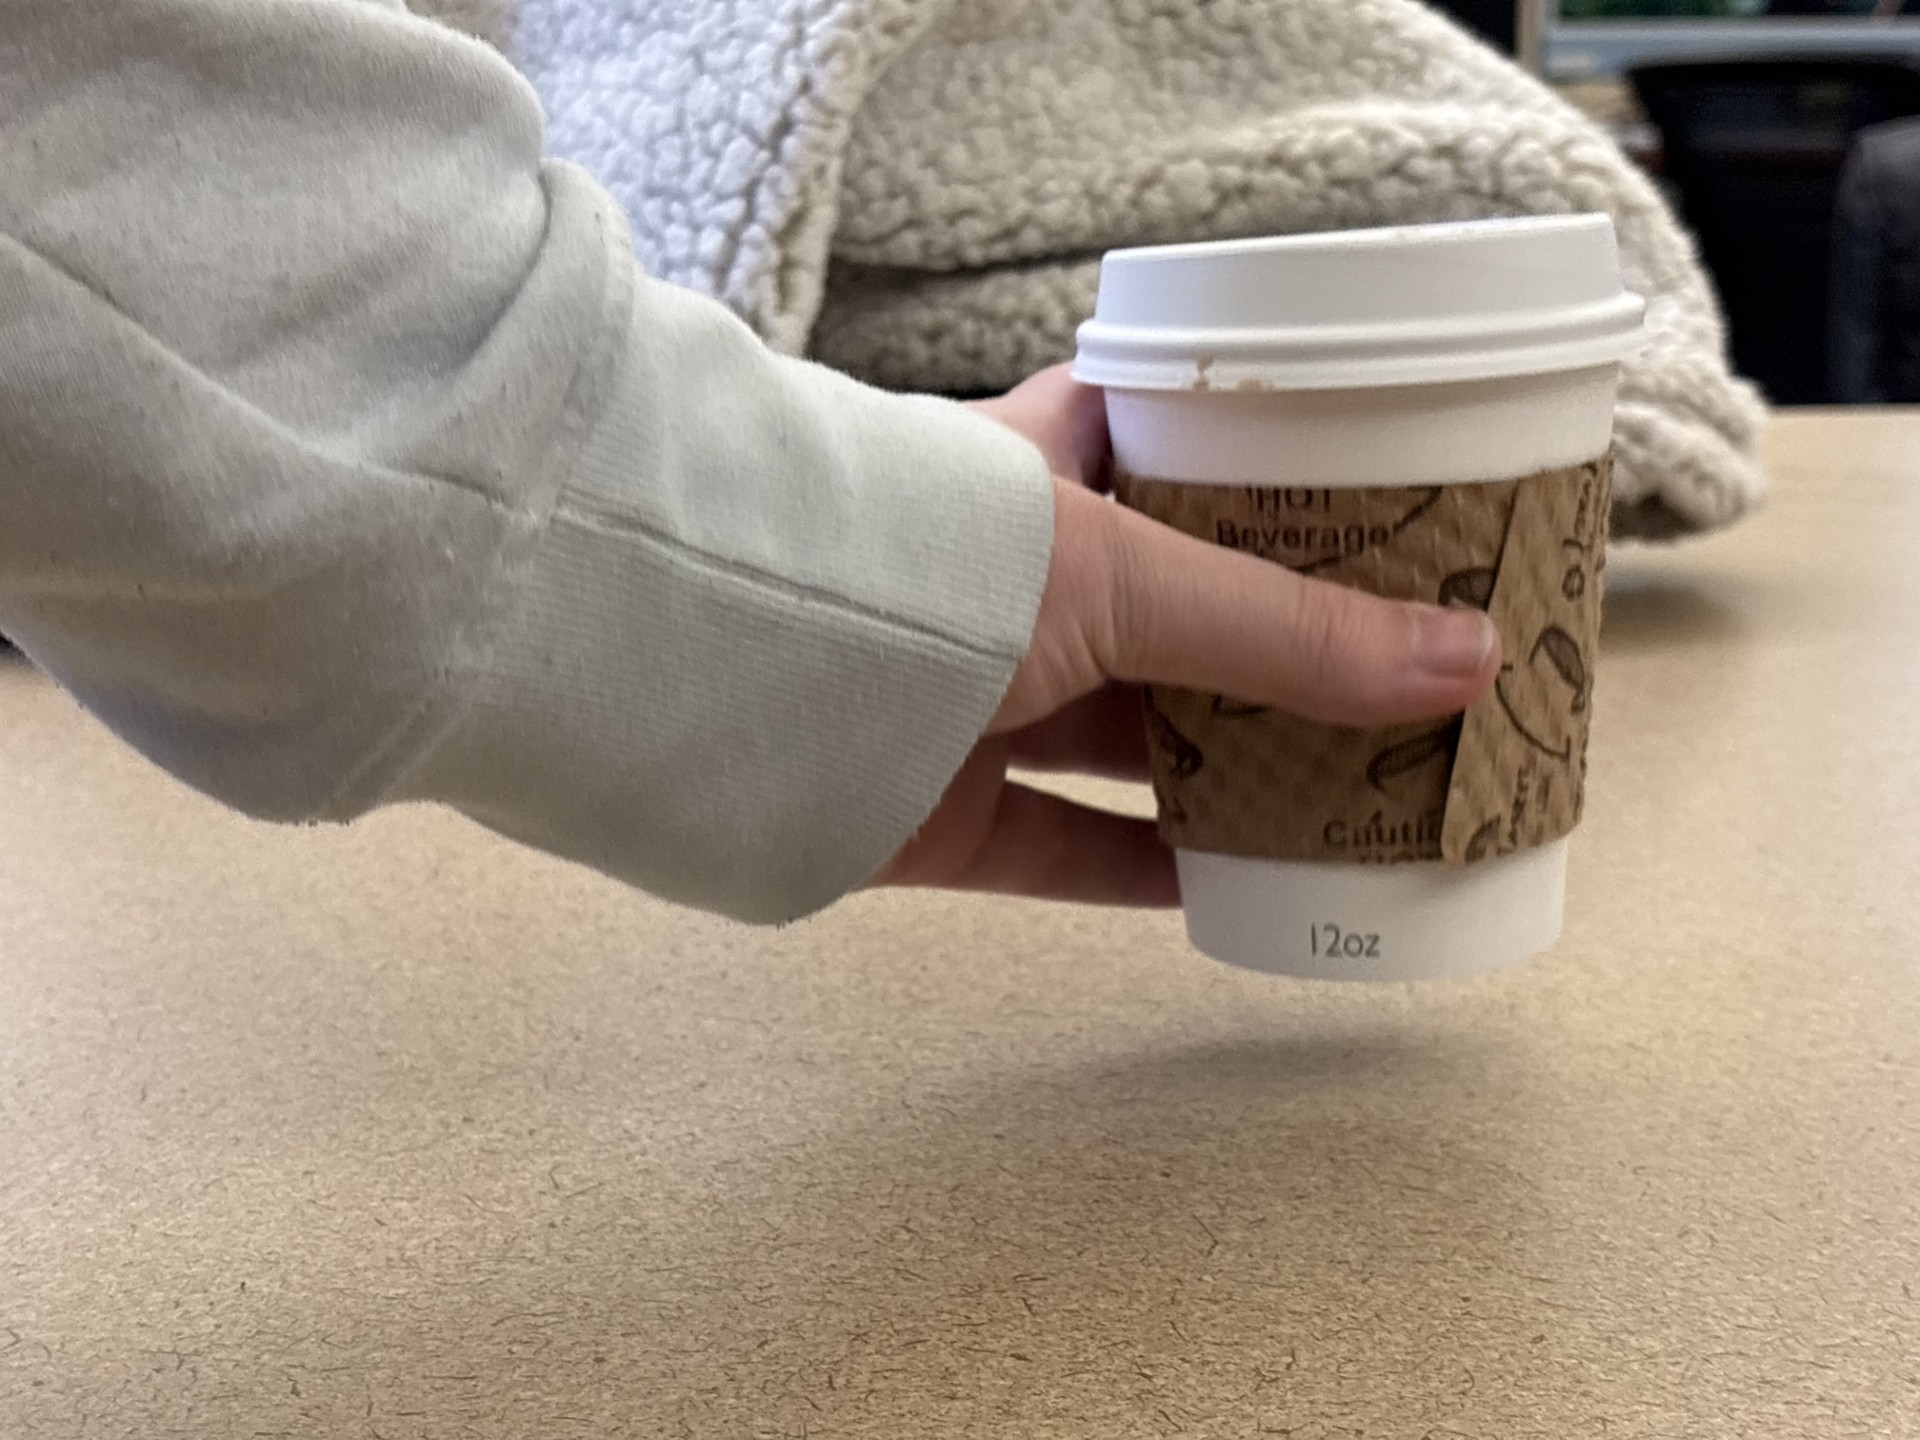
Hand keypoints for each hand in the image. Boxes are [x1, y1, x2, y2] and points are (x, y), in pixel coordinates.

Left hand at [873, 366, 1500, 906]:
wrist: (724, 670)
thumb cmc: (923, 563)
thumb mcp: (1125, 576)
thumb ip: (1287, 629)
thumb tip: (1468, 661)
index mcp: (1048, 477)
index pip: (1173, 453)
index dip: (1270, 475)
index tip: (1376, 510)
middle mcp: (1013, 590)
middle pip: (1170, 621)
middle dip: (1273, 653)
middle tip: (1398, 679)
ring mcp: (974, 706)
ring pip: (1124, 744)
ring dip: (1225, 773)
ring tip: (1353, 792)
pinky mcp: (939, 817)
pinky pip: (1062, 853)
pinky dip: (1144, 874)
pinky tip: (1239, 892)